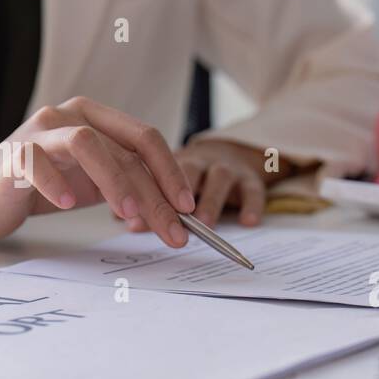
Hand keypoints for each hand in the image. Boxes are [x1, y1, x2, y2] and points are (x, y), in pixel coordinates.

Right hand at [0, 96, 195, 247]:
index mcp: (96, 119)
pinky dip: (56, 182)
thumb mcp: (97, 185)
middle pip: (123, 150)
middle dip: (153, 193)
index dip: (171, 172)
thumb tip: (178, 217)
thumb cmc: (45, 186)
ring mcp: (40, 132)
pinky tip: (68, 205)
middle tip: (173, 230)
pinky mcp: (12, 154)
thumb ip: (133, 189)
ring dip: (114, 180)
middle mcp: (69, 116)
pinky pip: (36, 161)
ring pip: (86, 144)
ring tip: (128, 214)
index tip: (189, 209)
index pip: (145, 139)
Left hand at [118, 140, 272, 232]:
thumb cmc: (191, 175)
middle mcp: (201, 160)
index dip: (145, 189)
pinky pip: (254, 190)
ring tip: (204, 223)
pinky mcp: (252, 179)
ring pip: (221, 178)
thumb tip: (124, 222)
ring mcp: (228, 168)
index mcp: (175, 160)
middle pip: (190, 170)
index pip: (157, 169)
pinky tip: (248, 221)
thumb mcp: (168, 181)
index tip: (131, 214)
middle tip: (169, 217)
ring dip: (211, 200)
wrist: (233, 155)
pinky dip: (252, 204)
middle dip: (179, 193)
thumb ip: (148, 199)